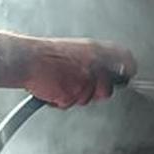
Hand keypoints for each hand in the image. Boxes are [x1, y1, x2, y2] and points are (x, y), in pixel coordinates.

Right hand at [5, 37, 137, 108]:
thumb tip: (119, 68)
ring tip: (60, 82)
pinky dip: (62, 100)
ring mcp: (84, 79)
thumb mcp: (78, 49)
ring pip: (88, 98)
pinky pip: (71, 103)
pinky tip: (54, 88)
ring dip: (75, 96)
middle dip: (95, 92)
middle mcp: (94, 64)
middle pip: (107, 89)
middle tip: (76, 82)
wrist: (26, 60)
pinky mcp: (72, 93)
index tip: (127, 74)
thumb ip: (97, 59)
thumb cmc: (48, 56)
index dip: (128, 70)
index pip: (127, 60)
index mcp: (96, 49)